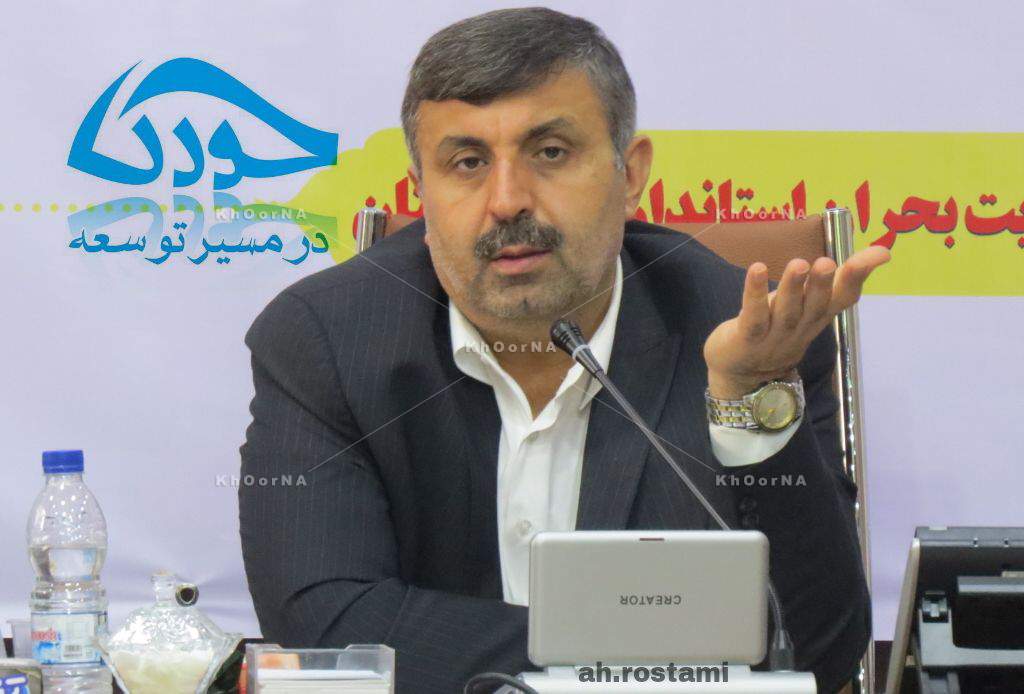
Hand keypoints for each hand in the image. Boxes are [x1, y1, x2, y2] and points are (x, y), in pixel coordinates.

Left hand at [703, 247, 890, 398]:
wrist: (744, 374)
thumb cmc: (777, 329)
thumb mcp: (806, 307)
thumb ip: (827, 282)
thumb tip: (858, 253)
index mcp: (818, 316)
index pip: (843, 297)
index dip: (859, 276)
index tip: (882, 253)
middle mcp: (801, 326)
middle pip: (815, 305)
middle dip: (823, 283)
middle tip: (827, 262)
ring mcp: (775, 334)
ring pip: (787, 311)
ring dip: (794, 287)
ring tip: (799, 264)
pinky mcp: (748, 337)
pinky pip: (754, 315)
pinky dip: (756, 293)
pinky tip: (757, 269)